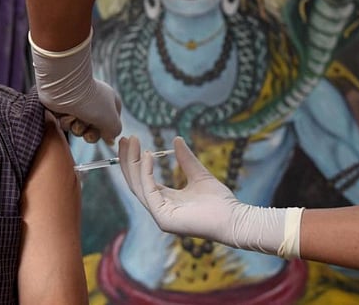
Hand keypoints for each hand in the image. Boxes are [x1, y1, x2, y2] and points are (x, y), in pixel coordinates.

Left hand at [29, 31, 121, 143]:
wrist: (65, 89)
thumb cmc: (91, 102)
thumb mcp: (111, 121)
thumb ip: (115, 131)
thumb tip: (110, 139)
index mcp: (110, 101)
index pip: (113, 122)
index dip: (108, 130)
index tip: (104, 133)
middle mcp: (95, 103)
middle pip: (95, 130)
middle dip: (90, 133)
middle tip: (88, 128)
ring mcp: (79, 105)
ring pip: (79, 128)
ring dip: (77, 127)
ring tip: (75, 117)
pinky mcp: (64, 108)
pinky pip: (67, 123)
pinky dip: (66, 121)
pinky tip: (65, 113)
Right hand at [118, 136, 292, 255]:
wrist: (234, 219)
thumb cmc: (220, 202)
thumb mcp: (199, 174)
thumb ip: (186, 160)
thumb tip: (176, 139)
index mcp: (165, 200)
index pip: (143, 180)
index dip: (135, 160)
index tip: (131, 140)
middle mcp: (159, 208)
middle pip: (135, 182)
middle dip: (128, 159)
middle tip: (124, 138)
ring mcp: (159, 215)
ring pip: (138, 186)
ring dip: (133, 162)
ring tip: (133, 142)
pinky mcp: (163, 218)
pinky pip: (149, 191)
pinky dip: (146, 172)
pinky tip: (148, 155)